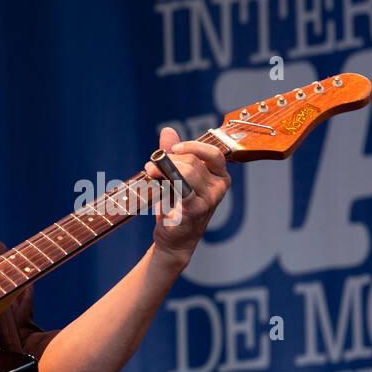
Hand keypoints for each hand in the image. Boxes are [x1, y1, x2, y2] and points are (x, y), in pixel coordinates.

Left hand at [143, 126, 230, 267]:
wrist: (174, 239)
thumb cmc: (177, 207)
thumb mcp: (177, 177)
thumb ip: (174, 154)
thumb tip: (168, 131)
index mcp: (220, 177)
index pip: (214, 153)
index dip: (193, 147)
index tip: (174, 149)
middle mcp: (219, 187)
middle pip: (193, 162)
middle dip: (168, 160)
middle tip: (151, 166)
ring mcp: (210, 200)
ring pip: (186, 172)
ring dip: (163, 170)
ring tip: (151, 175)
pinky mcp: (196, 210)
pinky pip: (181, 187)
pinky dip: (166, 183)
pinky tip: (157, 186)